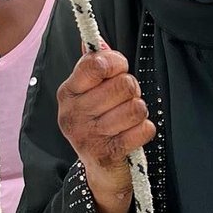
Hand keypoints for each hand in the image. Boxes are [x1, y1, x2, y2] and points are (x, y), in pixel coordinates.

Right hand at [57, 48, 153, 212]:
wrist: (101, 171)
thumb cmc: (100, 123)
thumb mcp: (90, 94)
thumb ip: (94, 66)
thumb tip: (95, 41)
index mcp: (67, 93)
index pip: (96, 63)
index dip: (116, 63)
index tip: (118, 70)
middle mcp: (72, 114)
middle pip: (123, 85)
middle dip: (132, 91)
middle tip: (125, 101)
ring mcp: (87, 136)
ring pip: (136, 107)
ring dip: (139, 112)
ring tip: (128, 119)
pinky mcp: (106, 155)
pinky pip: (143, 129)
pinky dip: (144, 130)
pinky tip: (133, 135)